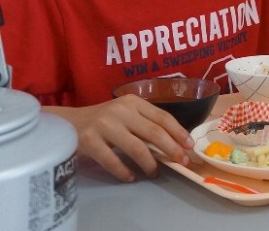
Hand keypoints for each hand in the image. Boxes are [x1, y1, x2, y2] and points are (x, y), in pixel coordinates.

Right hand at [52, 95, 192, 182]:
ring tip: (154, 173)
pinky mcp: (89, 141)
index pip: (162, 117)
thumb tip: (174, 144)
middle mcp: (121, 111)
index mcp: (133, 102)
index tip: (190, 146)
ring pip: (136, 148)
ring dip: (150, 164)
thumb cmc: (102, 120)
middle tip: (182, 162)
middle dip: (172, 149)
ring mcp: (104, 125)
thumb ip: (144, 124)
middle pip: (154, 132)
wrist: (66, 122)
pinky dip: (124, 171)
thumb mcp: (125, 114)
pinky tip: (131, 177)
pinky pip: (113, 161)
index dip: (179, 132)